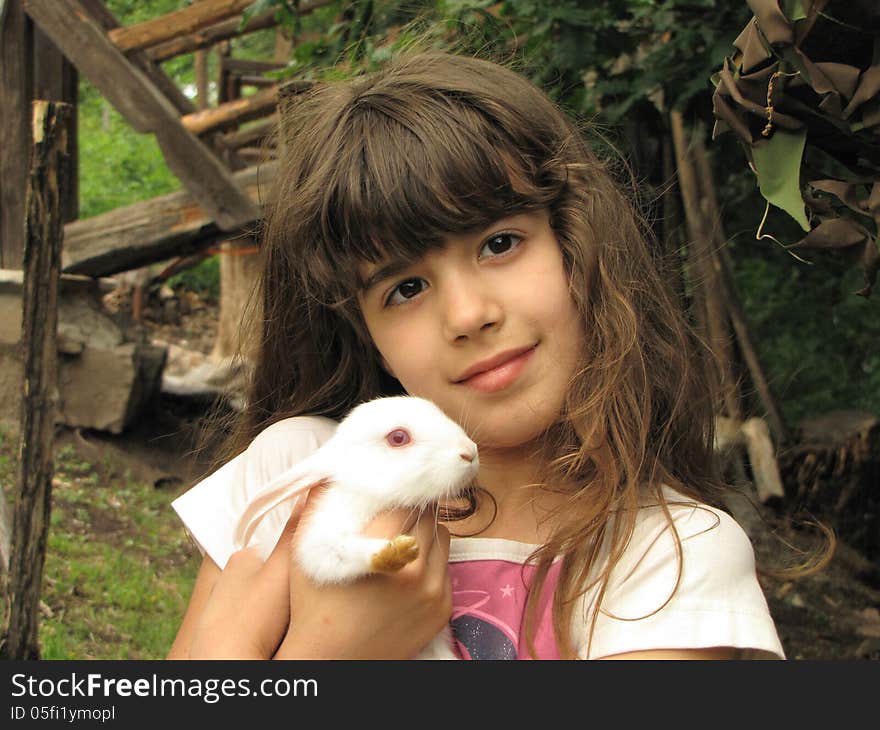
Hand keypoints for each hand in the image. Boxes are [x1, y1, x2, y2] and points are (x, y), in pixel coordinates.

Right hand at [186, 489, 452, 659]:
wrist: (330, 660)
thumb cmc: (313, 603)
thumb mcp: (307, 549)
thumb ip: (319, 505)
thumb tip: (330, 470)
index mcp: (386, 544)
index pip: (408, 495)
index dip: (400, 485)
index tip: (392, 481)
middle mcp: (417, 565)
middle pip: (428, 513)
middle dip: (412, 506)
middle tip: (396, 503)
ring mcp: (435, 589)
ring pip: (442, 536)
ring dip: (425, 529)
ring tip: (401, 533)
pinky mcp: (443, 608)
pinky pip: (446, 566)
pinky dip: (431, 559)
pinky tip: (407, 562)